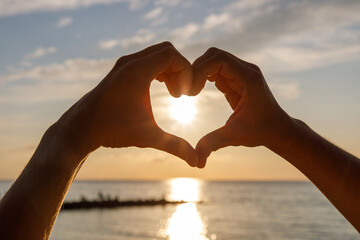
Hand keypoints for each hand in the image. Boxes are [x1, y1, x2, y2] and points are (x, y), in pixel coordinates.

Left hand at [54, 42, 198, 166]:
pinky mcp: (121, 69)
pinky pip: (148, 60)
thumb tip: (198, 163)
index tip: (186, 94)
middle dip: (180, 70)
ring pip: (157, 54)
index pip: (172, 55)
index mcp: (137, 71)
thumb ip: (176, 147)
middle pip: (166, 51)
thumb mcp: (148, 137)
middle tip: (180, 94)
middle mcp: (130, 62)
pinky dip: (159, 70)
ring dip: (170, 70)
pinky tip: (162, 89)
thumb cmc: (113, 130)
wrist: (81, 128)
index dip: (186, 72)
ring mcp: (124, 64)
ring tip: (173, 94)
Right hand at [191, 48, 292, 167]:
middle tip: (188, 91)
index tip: (192, 92)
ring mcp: (241, 72)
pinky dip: (203, 76)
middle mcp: (246, 70)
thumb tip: (195, 162)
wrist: (277, 129)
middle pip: (214, 54)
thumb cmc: (260, 131)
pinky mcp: (236, 78)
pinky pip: (216, 69)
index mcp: (249, 78)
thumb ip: (214, 143)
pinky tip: (197, 91)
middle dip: (196, 69)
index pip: (219, 59)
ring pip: (213, 59)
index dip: (200, 70)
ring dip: (199, 72)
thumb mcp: (235, 136)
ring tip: (191, 92)